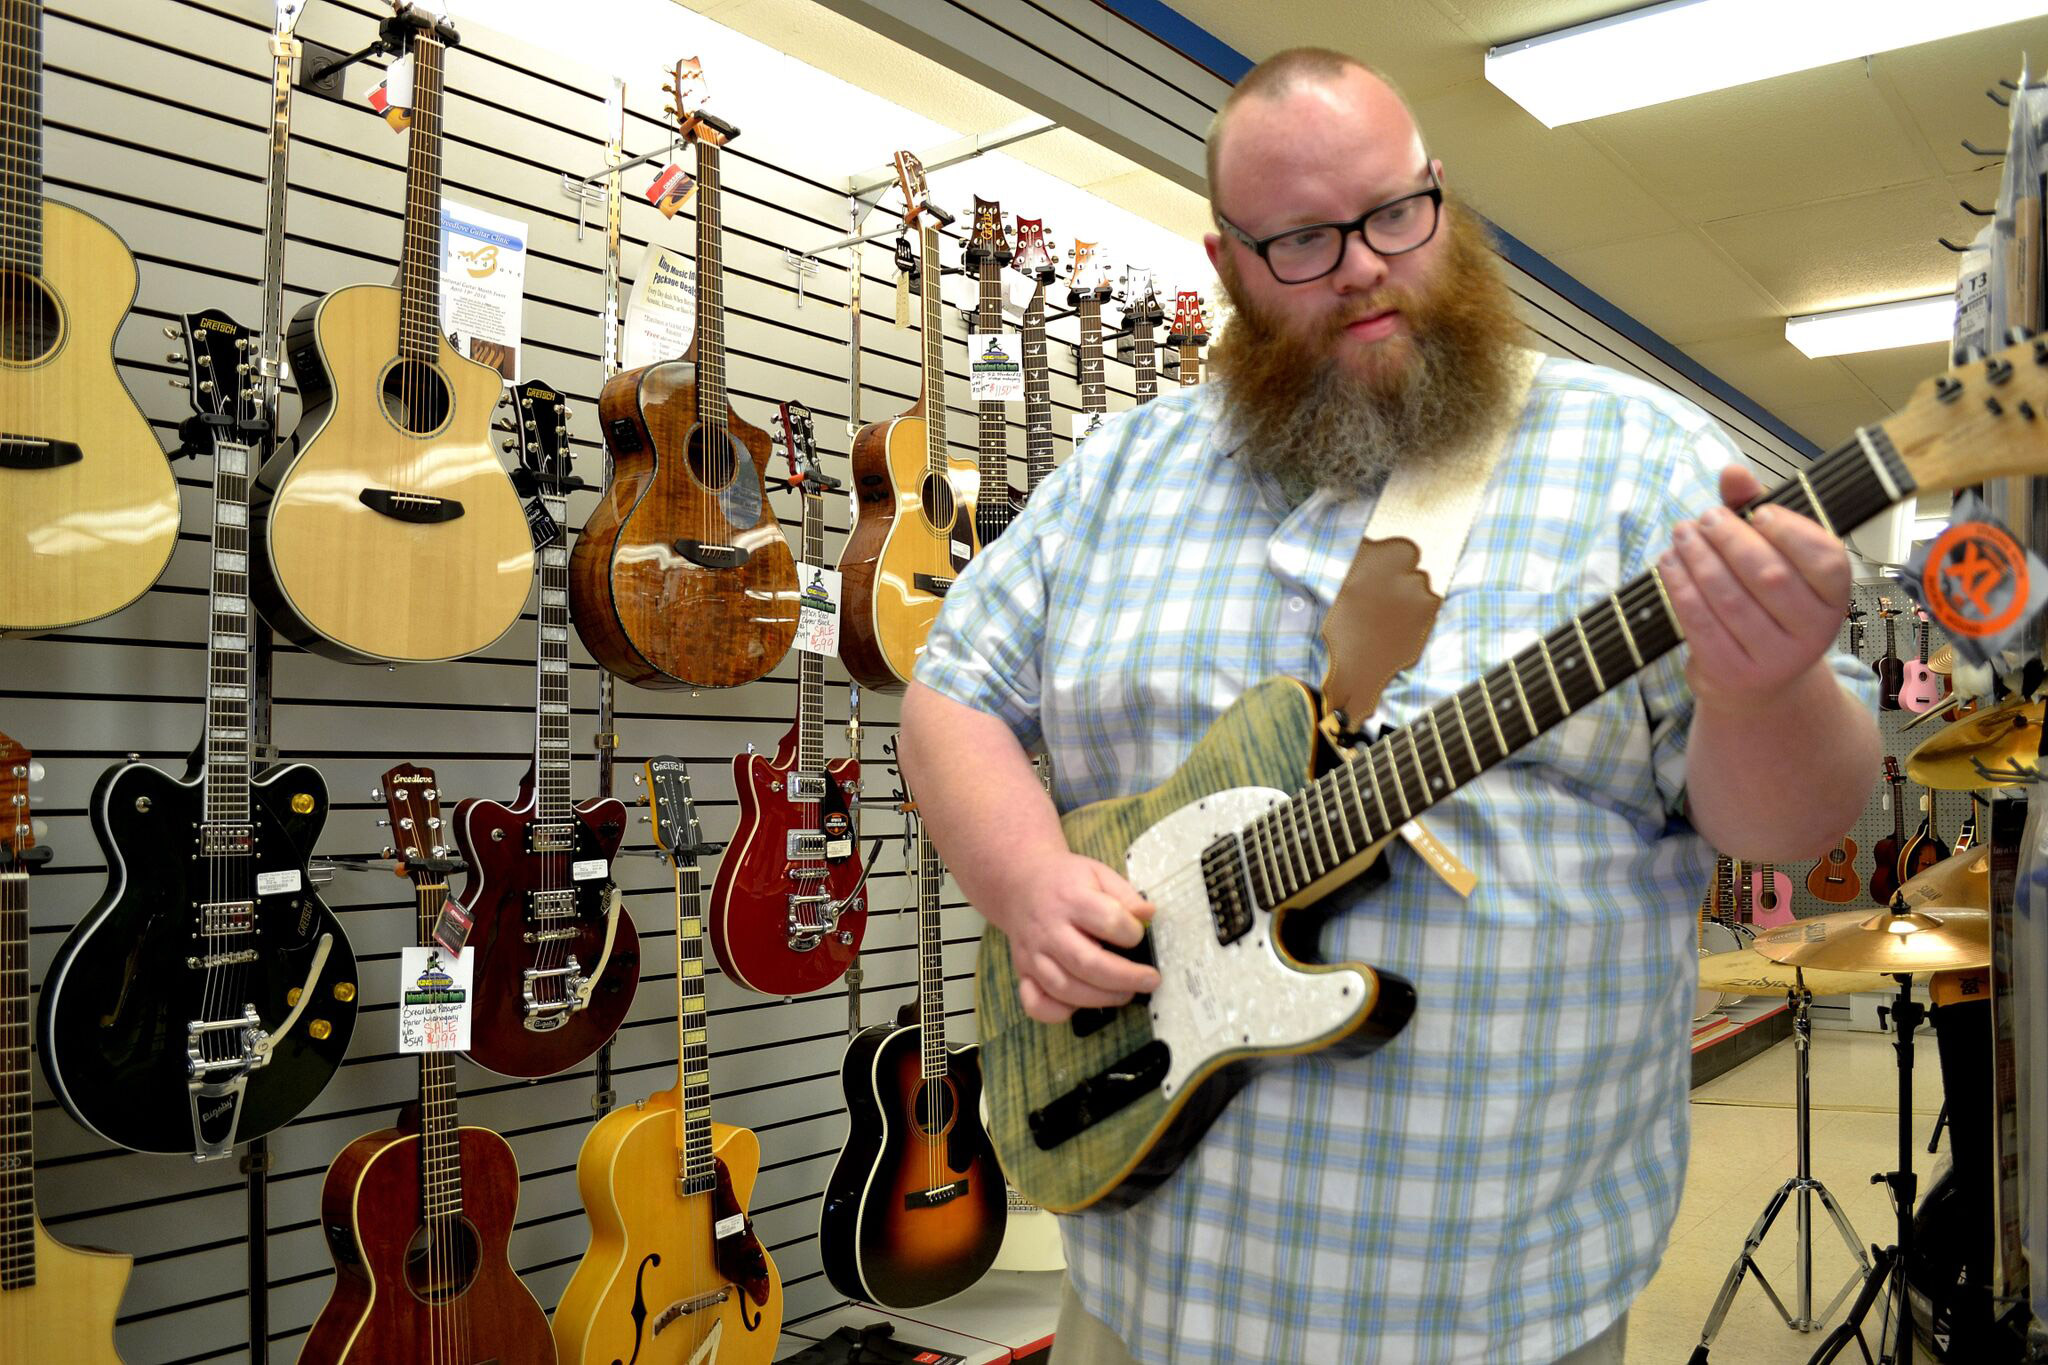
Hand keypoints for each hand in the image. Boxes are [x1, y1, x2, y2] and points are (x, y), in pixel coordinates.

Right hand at [989, 851, 1158, 1023]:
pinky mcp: (1023, 972)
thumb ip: (1125, 895)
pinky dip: (1058, 1013)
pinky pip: (1035, 1004)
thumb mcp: (1098, 873)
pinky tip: (1080, 1005)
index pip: (1108, 921)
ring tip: (1125, 993)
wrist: (1019, 883)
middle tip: (1149, 981)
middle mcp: (1049, 929)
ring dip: (1101, 998)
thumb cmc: (1064, 881)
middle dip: (1125, 978)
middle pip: (1087, 963)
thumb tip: (1148, 915)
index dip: (1132, 933)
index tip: (1139, 935)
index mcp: (1071, 899)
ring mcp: (1033, 954)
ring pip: (1065, 989)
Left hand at [1658, 464, 1851, 708]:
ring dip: (1698, 559)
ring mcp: (1775, 658)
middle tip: (1704, 518)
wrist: (1756, 681)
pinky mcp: (1735, 673)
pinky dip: (1680, 588)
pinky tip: (1669, 564)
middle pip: (1770, 576)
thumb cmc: (1765, 602)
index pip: (1825, 559)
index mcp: (1835, 597)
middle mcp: (1814, 632)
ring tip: (1681, 534)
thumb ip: (1753, 509)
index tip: (1758, 512)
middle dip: (1730, 540)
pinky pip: (1701, 623)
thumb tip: (1733, 472)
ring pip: (1730, 598)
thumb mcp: (1770, 555)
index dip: (1790, 531)